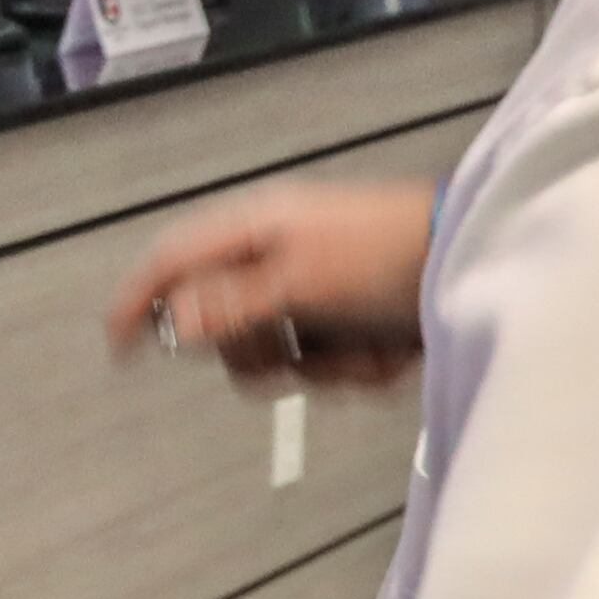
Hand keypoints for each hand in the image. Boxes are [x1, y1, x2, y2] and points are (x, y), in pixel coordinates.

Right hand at [106, 181, 433, 389]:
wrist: (478, 265)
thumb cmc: (387, 257)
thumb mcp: (300, 282)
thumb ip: (229, 304)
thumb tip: (169, 321)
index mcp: (254, 231)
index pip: (171, 261)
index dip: (137, 300)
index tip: (119, 347)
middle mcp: (276, 258)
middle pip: (220, 322)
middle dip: (256, 351)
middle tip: (289, 356)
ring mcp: (314, 290)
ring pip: (274, 351)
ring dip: (314, 367)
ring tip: (358, 355)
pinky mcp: (350, 319)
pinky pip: (322, 361)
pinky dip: (352, 367)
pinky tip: (385, 352)